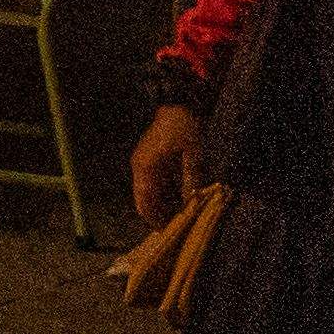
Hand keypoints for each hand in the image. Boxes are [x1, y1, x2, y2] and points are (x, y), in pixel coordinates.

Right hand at [130, 103, 198, 228]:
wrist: (175, 104)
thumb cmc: (184, 127)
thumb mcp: (193, 153)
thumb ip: (190, 177)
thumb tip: (192, 199)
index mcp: (146, 167)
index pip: (143, 200)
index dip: (153, 217)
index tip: (166, 230)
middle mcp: (140, 167)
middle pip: (142, 199)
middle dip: (156, 214)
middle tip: (174, 226)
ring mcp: (142, 163)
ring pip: (146, 192)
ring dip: (160, 204)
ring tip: (178, 215)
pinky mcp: (148, 160)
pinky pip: (152, 183)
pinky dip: (162, 194)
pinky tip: (177, 199)